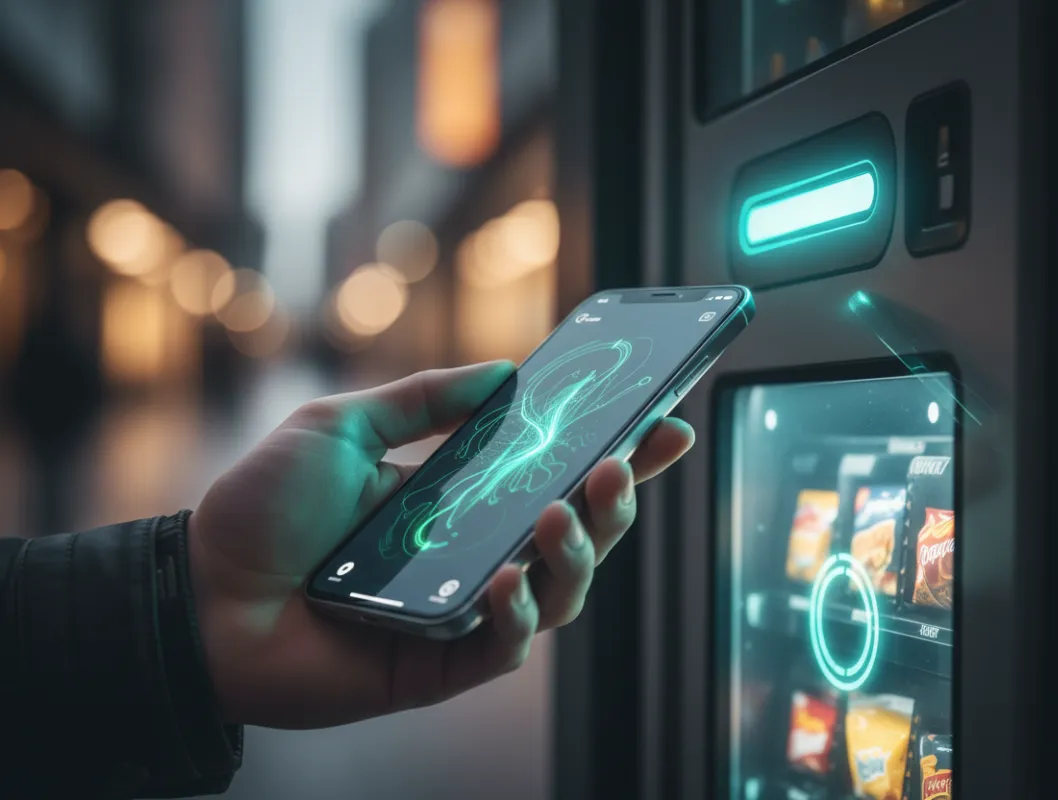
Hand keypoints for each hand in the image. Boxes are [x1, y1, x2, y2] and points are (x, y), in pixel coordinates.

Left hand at [188, 361, 693, 728]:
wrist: (196, 594)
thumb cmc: (262, 510)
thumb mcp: (343, 427)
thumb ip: (422, 400)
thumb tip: (502, 370)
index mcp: (461, 500)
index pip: (556, 476)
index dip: (618, 455)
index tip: (664, 424)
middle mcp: (474, 555)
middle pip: (578, 537)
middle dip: (616, 503)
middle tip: (616, 466)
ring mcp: (462, 612)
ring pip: (558, 595)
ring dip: (576, 554)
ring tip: (558, 513)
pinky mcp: (438, 664)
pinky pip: (503, 648)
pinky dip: (515, 616)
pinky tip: (504, 581)